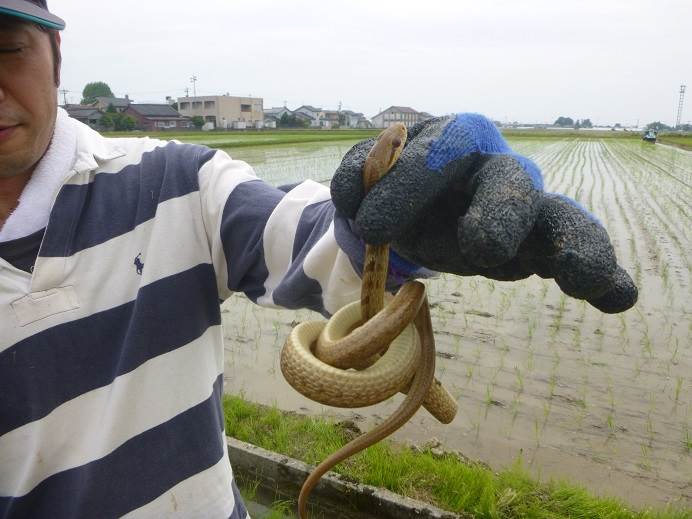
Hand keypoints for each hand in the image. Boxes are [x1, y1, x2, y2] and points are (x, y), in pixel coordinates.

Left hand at [331, 113, 636, 312]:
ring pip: (556, 216)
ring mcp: (525, 207)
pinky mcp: (539, 244)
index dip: (408, 185)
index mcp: (454, 141)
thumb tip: (354, 195)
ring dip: (574, 246)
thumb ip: (360, 178)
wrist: (420, 209)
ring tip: (586, 278)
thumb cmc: (398, 191)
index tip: (373, 227)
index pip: (438, 153)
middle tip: (482, 249)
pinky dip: (598, 271)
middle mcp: (496, 168)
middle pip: (509, 181)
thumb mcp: (370, 180)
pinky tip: (617, 296)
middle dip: (499, 212)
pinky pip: (573, 250)